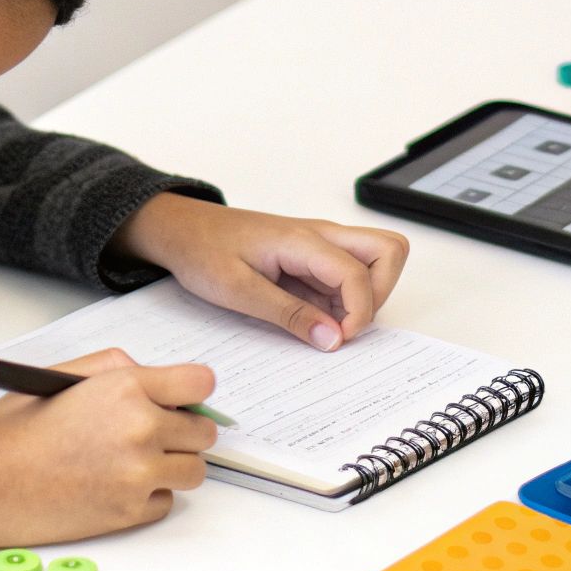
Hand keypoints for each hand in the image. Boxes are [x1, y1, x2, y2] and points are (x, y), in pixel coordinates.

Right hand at [0, 349, 217, 570]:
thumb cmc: (12, 432)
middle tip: (152, 435)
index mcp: (125, 388)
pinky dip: (148, 497)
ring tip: (133, 463)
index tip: (181, 401)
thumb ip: (111, 367)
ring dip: (172, 466)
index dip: (191, 393)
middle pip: (203, 433)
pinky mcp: (130, 512)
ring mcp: (138, 475)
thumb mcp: (58, 377)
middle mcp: (140, 430)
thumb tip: (150, 372)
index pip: (201, 383)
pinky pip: (166, 502)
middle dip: (183, 432)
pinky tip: (113, 487)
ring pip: (194, 471)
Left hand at [109, 193, 409, 350]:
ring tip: (326, 325)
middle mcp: (321, 237)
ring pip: (374, 264)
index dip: (359, 312)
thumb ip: (289, 315)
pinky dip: (343, 302)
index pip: (360, 273)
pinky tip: (314, 320)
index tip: (337, 340)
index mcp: (304, 240)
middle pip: (389, 251)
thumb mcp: (239, 291)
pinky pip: (347, 278)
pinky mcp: (312, 259)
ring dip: (363, 299)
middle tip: (346, 326)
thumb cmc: (202, 251)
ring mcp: (319, 246)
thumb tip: (332, 339)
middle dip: (380, 294)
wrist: (181, 230)